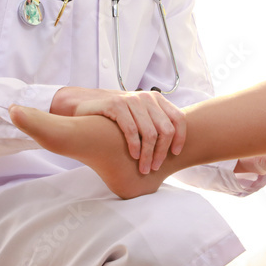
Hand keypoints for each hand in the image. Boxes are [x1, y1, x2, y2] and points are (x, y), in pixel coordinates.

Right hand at [50, 86, 184, 174]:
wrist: (86, 103)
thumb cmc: (116, 115)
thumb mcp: (139, 114)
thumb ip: (155, 122)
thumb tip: (174, 144)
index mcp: (156, 99)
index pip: (178, 118)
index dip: (179, 138)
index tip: (174, 154)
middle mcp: (146, 98)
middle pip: (165, 129)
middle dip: (162, 152)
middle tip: (155, 167)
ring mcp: (131, 100)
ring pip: (149, 133)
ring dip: (148, 155)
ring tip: (144, 168)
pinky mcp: (116, 105)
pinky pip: (131, 130)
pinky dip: (134, 146)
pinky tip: (133, 156)